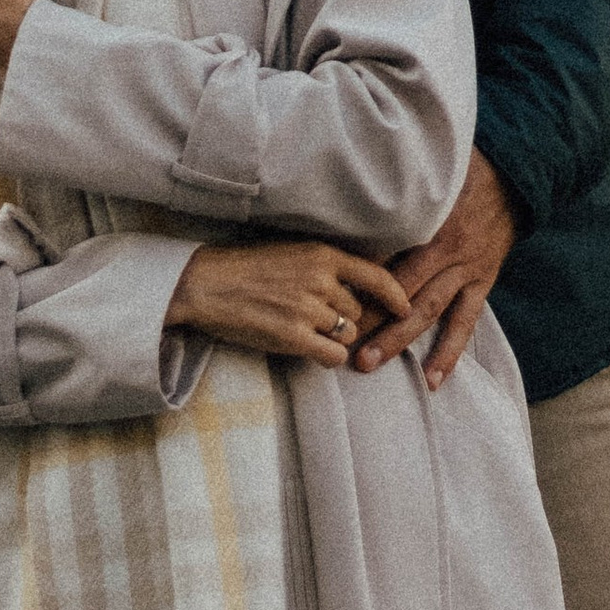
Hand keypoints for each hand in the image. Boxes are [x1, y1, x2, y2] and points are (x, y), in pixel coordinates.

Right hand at [166, 239, 410, 366]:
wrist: (204, 284)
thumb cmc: (244, 268)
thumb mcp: (290, 252)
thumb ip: (323, 265)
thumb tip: (356, 288)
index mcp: (321, 254)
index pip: (375, 275)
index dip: (396, 295)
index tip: (405, 307)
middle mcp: (319, 280)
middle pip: (359, 312)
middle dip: (344, 319)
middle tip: (315, 317)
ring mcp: (306, 309)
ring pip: (347, 335)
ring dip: (333, 338)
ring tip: (303, 329)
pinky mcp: (292, 336)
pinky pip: (333, 356)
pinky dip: (327, 357)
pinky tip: (308, 348)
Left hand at [353, 151, 520, 390]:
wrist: (515, 176)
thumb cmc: (462, 170)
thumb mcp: (431, 172)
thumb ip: (400, 189)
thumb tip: (355, 190)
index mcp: (431, 223)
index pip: (390, 256)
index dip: (361, 279)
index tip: (331, 297)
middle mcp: (448, 251)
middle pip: (405, 291)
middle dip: (373, 319)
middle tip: (342, 341)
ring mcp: (467, 270)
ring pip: (430, 311)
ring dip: (400, 339)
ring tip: (372, 363)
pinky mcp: (482, 283)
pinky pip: (465, 323)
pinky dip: (449, 352)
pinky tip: (433, 380)